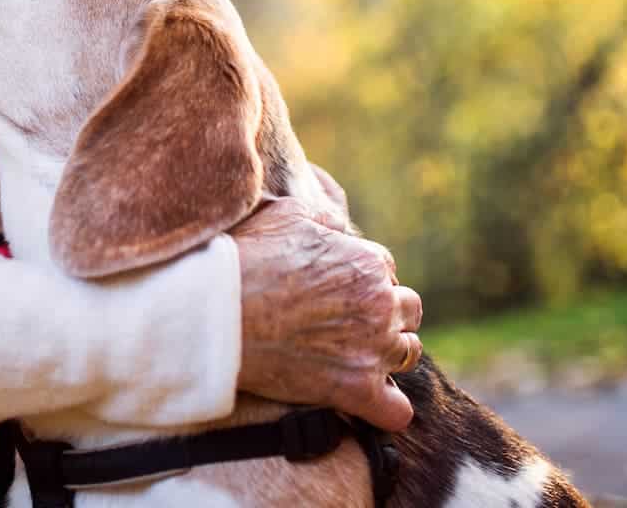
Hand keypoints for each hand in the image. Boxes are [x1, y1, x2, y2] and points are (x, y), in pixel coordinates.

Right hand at [232, 197, 422, 431]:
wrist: (217, 313)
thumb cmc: (247, 259)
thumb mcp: (287, 215)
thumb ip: (324, 218)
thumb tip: (338, 225)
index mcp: (367, 262)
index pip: (385, 270)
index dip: (361, 279)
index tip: (337, 290)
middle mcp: (380, 305)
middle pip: (408, 310)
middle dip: (386, 313)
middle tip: (349, 322)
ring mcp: (372, 349)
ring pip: (408, 354)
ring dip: (389, 354)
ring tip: (356, 356)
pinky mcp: (356, 390)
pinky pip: (397, 410)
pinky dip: (386, 407)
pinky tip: (366, 401)